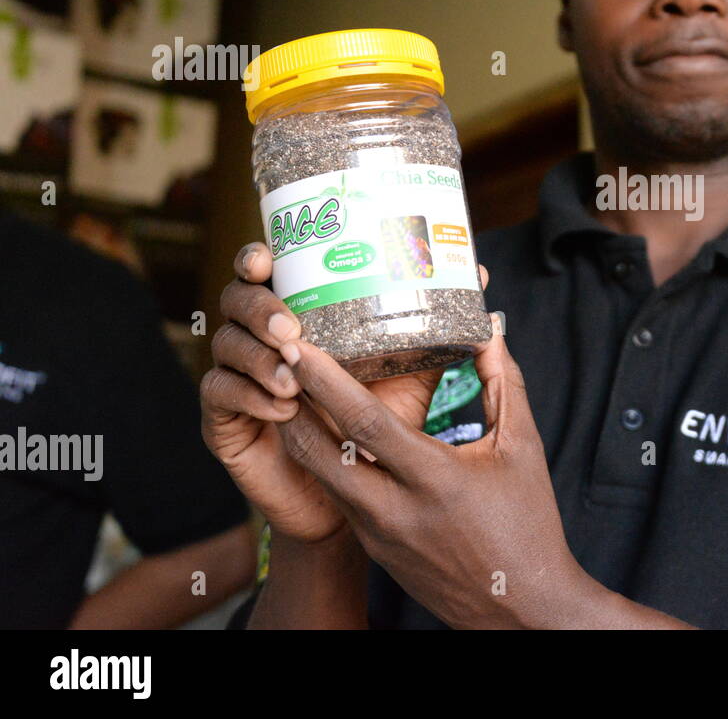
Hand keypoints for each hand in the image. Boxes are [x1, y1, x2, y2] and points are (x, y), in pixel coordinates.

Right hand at [199, 241, 483, 543]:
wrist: (356, 498)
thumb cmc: (381, 426)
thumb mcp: (409, 373)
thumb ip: (434, 326)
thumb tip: (479, 271)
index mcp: (298, 315)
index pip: (266, 272)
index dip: (258, 258)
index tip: (268, 257)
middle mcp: (261, 339)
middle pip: (236, 300)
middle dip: (259, 307)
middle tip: (291, 328)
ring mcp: (237, 377)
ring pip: (225, 345)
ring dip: (257, 355)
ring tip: (292, 376)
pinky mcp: (223, 421)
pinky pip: (220, 396)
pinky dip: (249, 397)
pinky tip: (283, 407)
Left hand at [274, 314, 600, 628]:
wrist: (519, 604)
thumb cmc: (528, 523)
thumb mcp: (522, 446)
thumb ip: (502, 382)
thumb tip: (488, 330)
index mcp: (435, 480)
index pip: (364, 424)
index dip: (326, 382)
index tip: (299, 346)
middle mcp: (395, 510)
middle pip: (320, 451)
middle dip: (291, 401)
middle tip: (275, 358)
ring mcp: (378, 535)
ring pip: (321, 475)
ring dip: (300, 431)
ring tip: (291, 387)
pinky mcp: (373, 550)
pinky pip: (338, 496)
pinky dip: (325, 460)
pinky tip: (325, 432)